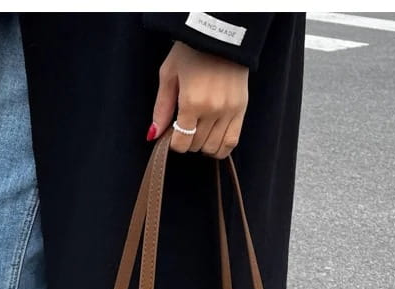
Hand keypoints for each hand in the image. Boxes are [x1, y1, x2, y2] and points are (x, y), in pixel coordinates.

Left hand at [147, 41, 248, 158]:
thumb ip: (162, 108)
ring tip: (199, 133)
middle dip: (187, 141)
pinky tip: (213, 140)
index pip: (182, 142)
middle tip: (184, 128)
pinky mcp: (241, 110)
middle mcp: (212, 111)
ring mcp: (229, 112)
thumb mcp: (169, 75)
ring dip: (203, 146)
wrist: (220, 36)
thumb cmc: (190, 52)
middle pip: (196, 145)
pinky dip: (221, 147)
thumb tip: (154, 135)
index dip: (173, 143)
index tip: (172, 134)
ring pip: (214, 147)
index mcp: (192, 102)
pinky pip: (232, 142)